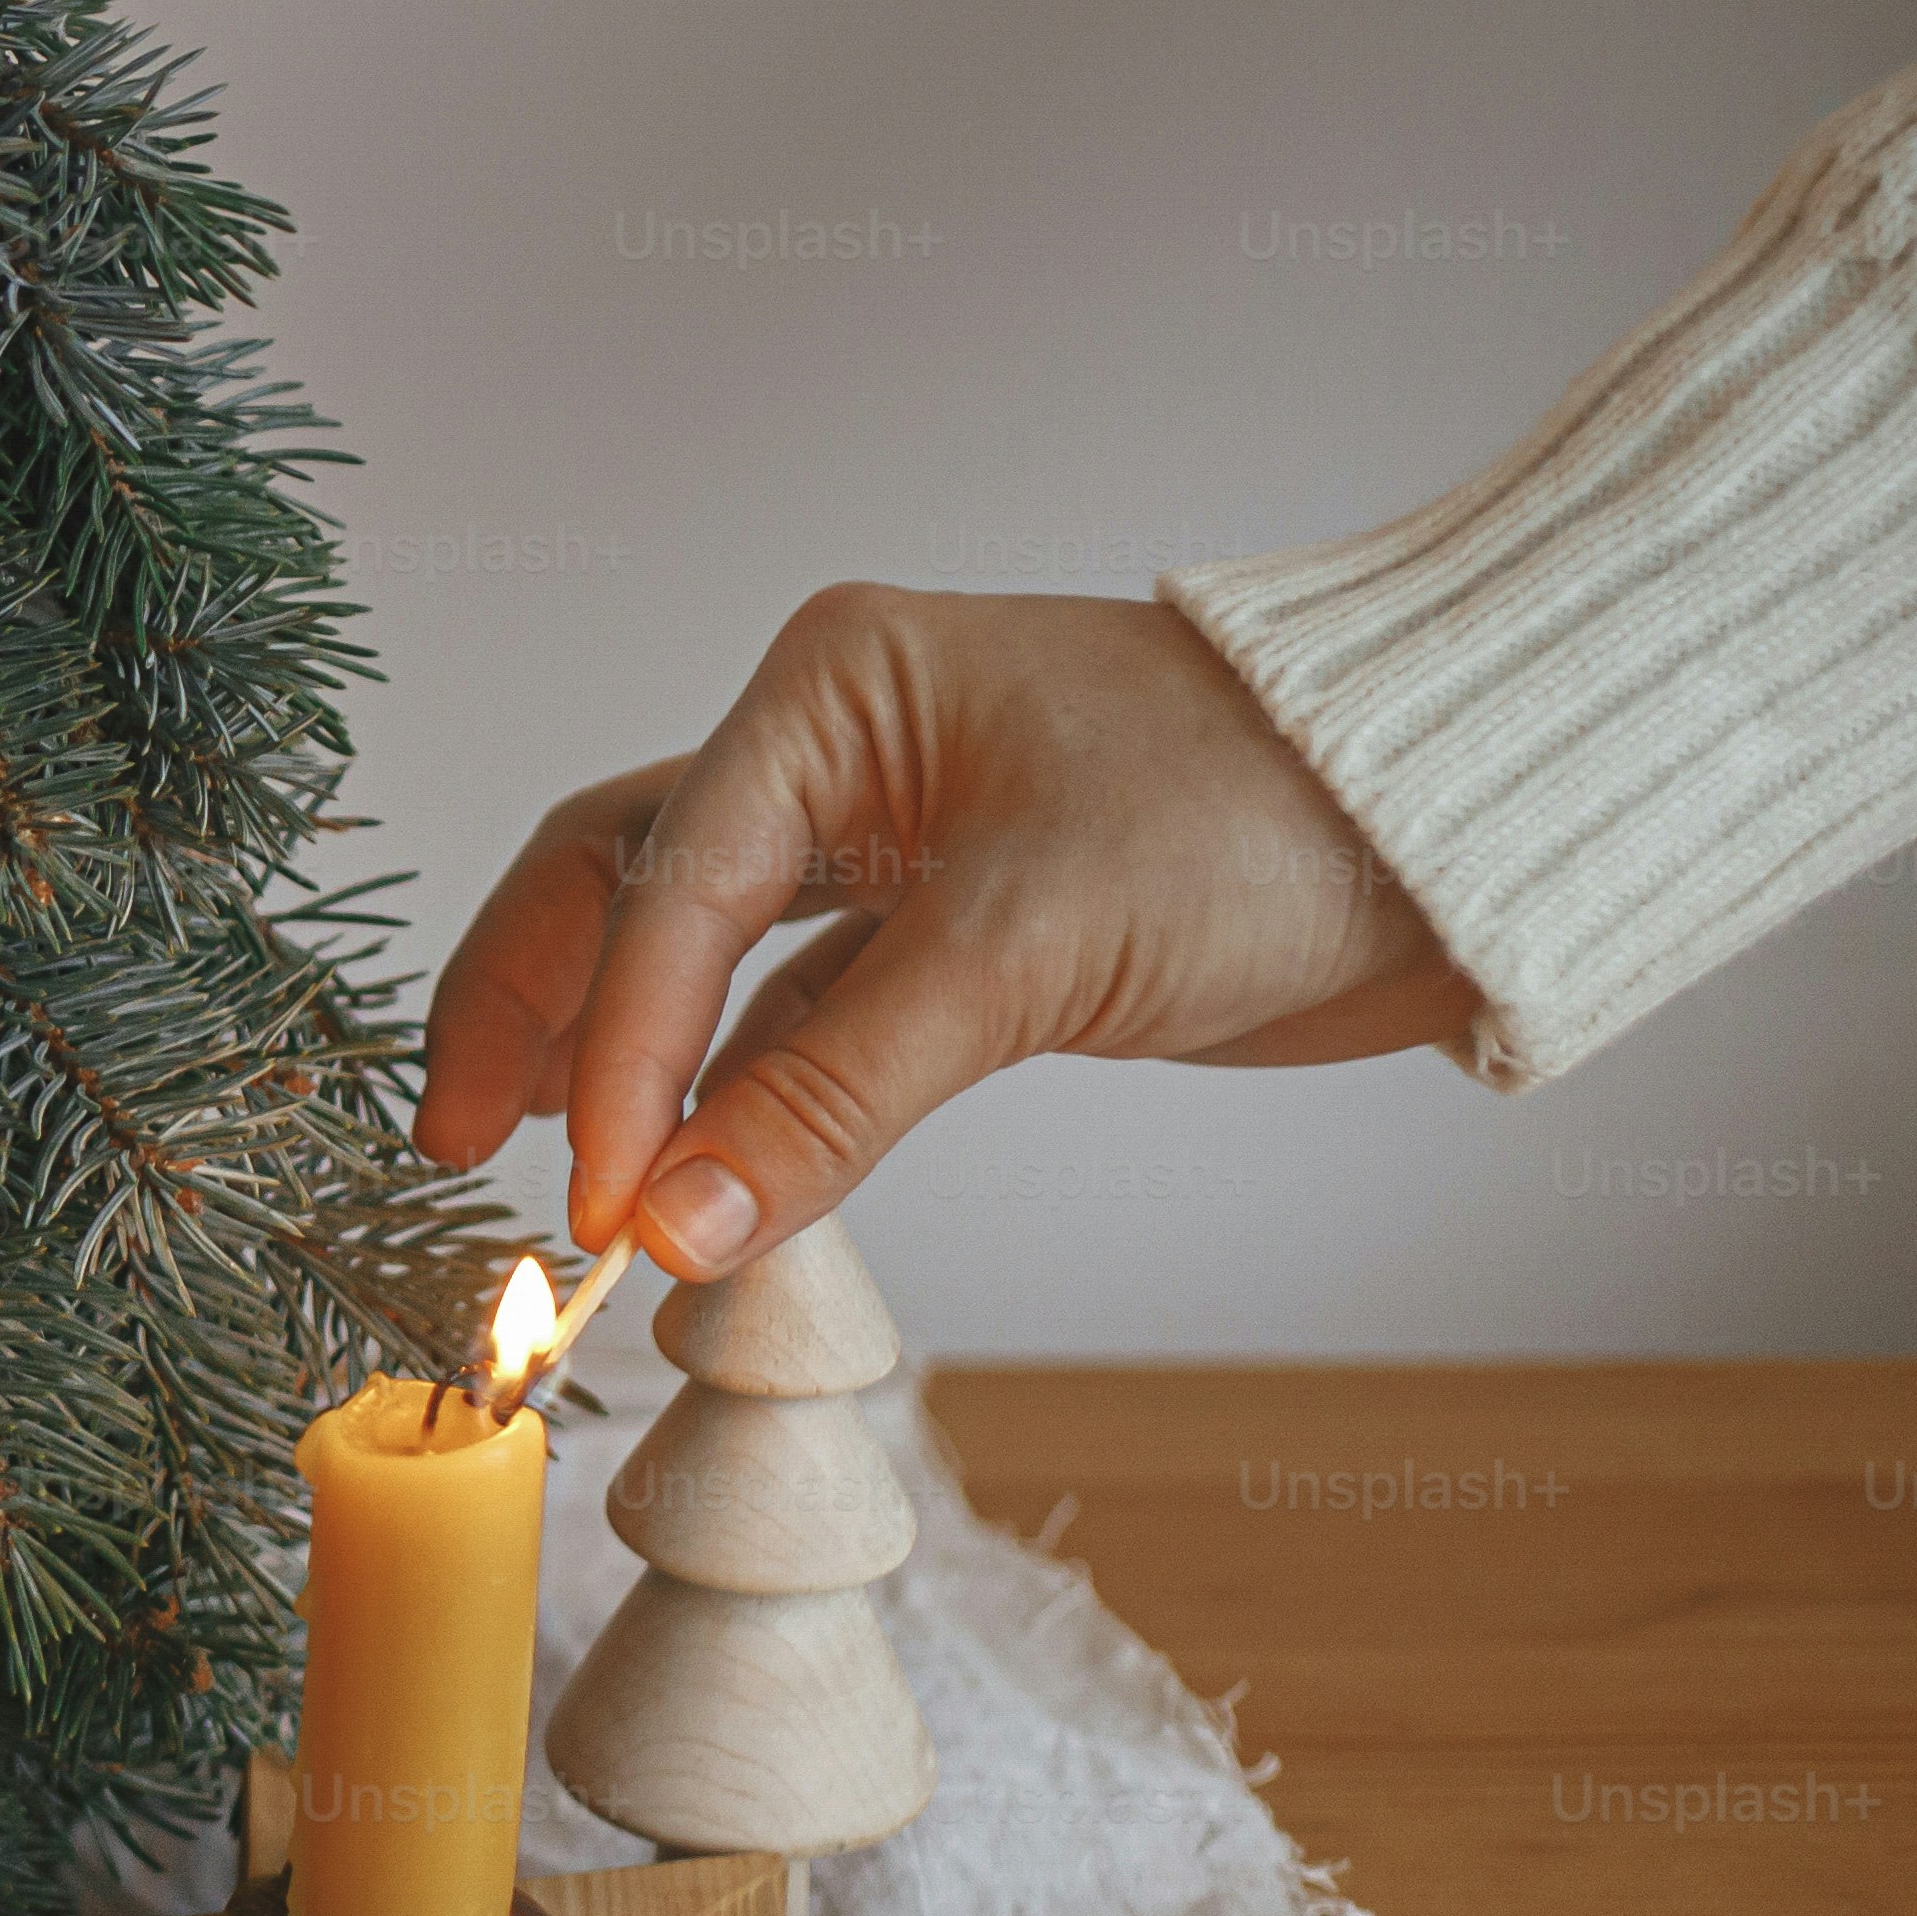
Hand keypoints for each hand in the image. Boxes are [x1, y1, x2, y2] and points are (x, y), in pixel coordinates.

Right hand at [406, 588, 1481, 1276]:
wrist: (1459, 831)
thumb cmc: (1262, 812)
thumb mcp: (1030, 950)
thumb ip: (833, 1093)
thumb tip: (668, 1225)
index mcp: (828, 690)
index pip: (664, 885)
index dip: (610, 1049)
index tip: (588, 1196)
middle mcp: (833, 749)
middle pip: (619, 886)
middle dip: (530, 1013)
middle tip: (456, 1147)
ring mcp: (890, 838)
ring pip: (694, 953)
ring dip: (618, 1058)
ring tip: (544, 1167)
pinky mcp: (953, 930)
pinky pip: (793, 1013)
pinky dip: (731, 1090)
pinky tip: (686, 1165)